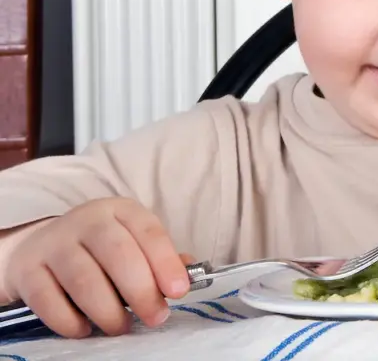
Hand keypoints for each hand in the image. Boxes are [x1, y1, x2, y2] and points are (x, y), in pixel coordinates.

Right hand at [3, 197, 192, 337]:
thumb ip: (159, 259)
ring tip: (121, 327)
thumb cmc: (100, 250)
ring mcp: (54, 243)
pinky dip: (70, 321)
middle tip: (155, 317)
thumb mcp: (133, 243)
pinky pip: (49, 300)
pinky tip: (85, 329)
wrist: (40, 248)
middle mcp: (88, 221)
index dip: (166, 262)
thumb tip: (187, 277)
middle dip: (141, 291)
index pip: (149, 232)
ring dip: (107, 311)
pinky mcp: (27, 269)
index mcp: (121, 211)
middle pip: (118, 254)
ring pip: (84, 279)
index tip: (179, 291)